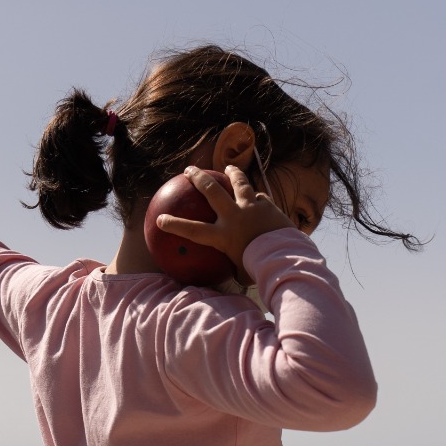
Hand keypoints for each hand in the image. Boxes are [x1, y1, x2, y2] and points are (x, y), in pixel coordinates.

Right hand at [153, 165, 294, 281]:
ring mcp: (252, 208)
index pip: (192, 230)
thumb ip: (234, 268)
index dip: (174, 224)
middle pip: (212, 191)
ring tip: (228, 168)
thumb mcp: (242, 273)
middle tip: (189, 170)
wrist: (286, 258)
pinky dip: (257, 197)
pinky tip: (257, 196)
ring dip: (232, 174)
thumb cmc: (261, 270)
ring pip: (239, 183)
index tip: (159, 219)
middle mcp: (234, 217)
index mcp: (222, 236)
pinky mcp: (268, 206)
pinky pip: (260, 197)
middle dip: (198, 178)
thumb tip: (233, 277)